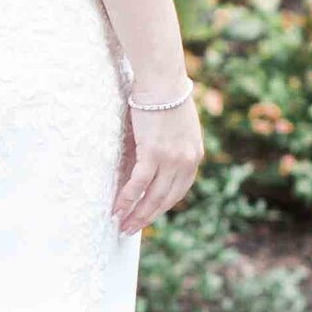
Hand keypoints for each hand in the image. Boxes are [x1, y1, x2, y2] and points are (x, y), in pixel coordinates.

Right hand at [115, 91, 202, 234]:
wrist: (163, 82)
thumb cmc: (166, 98)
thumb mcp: (178, 128)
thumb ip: (171, 148)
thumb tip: (152, 162)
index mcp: (194, 157)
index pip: (178, 191)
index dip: (161, 207)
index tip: (147, 216)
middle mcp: (186, 162)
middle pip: (165, 199)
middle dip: (147, 217)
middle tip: (131, 229)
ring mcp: (171, 160)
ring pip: (153, 196)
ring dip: (136, 215)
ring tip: (123, 226)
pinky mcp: (153, 154)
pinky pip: (139, 184)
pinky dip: (127, 199)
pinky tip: (117, 208)